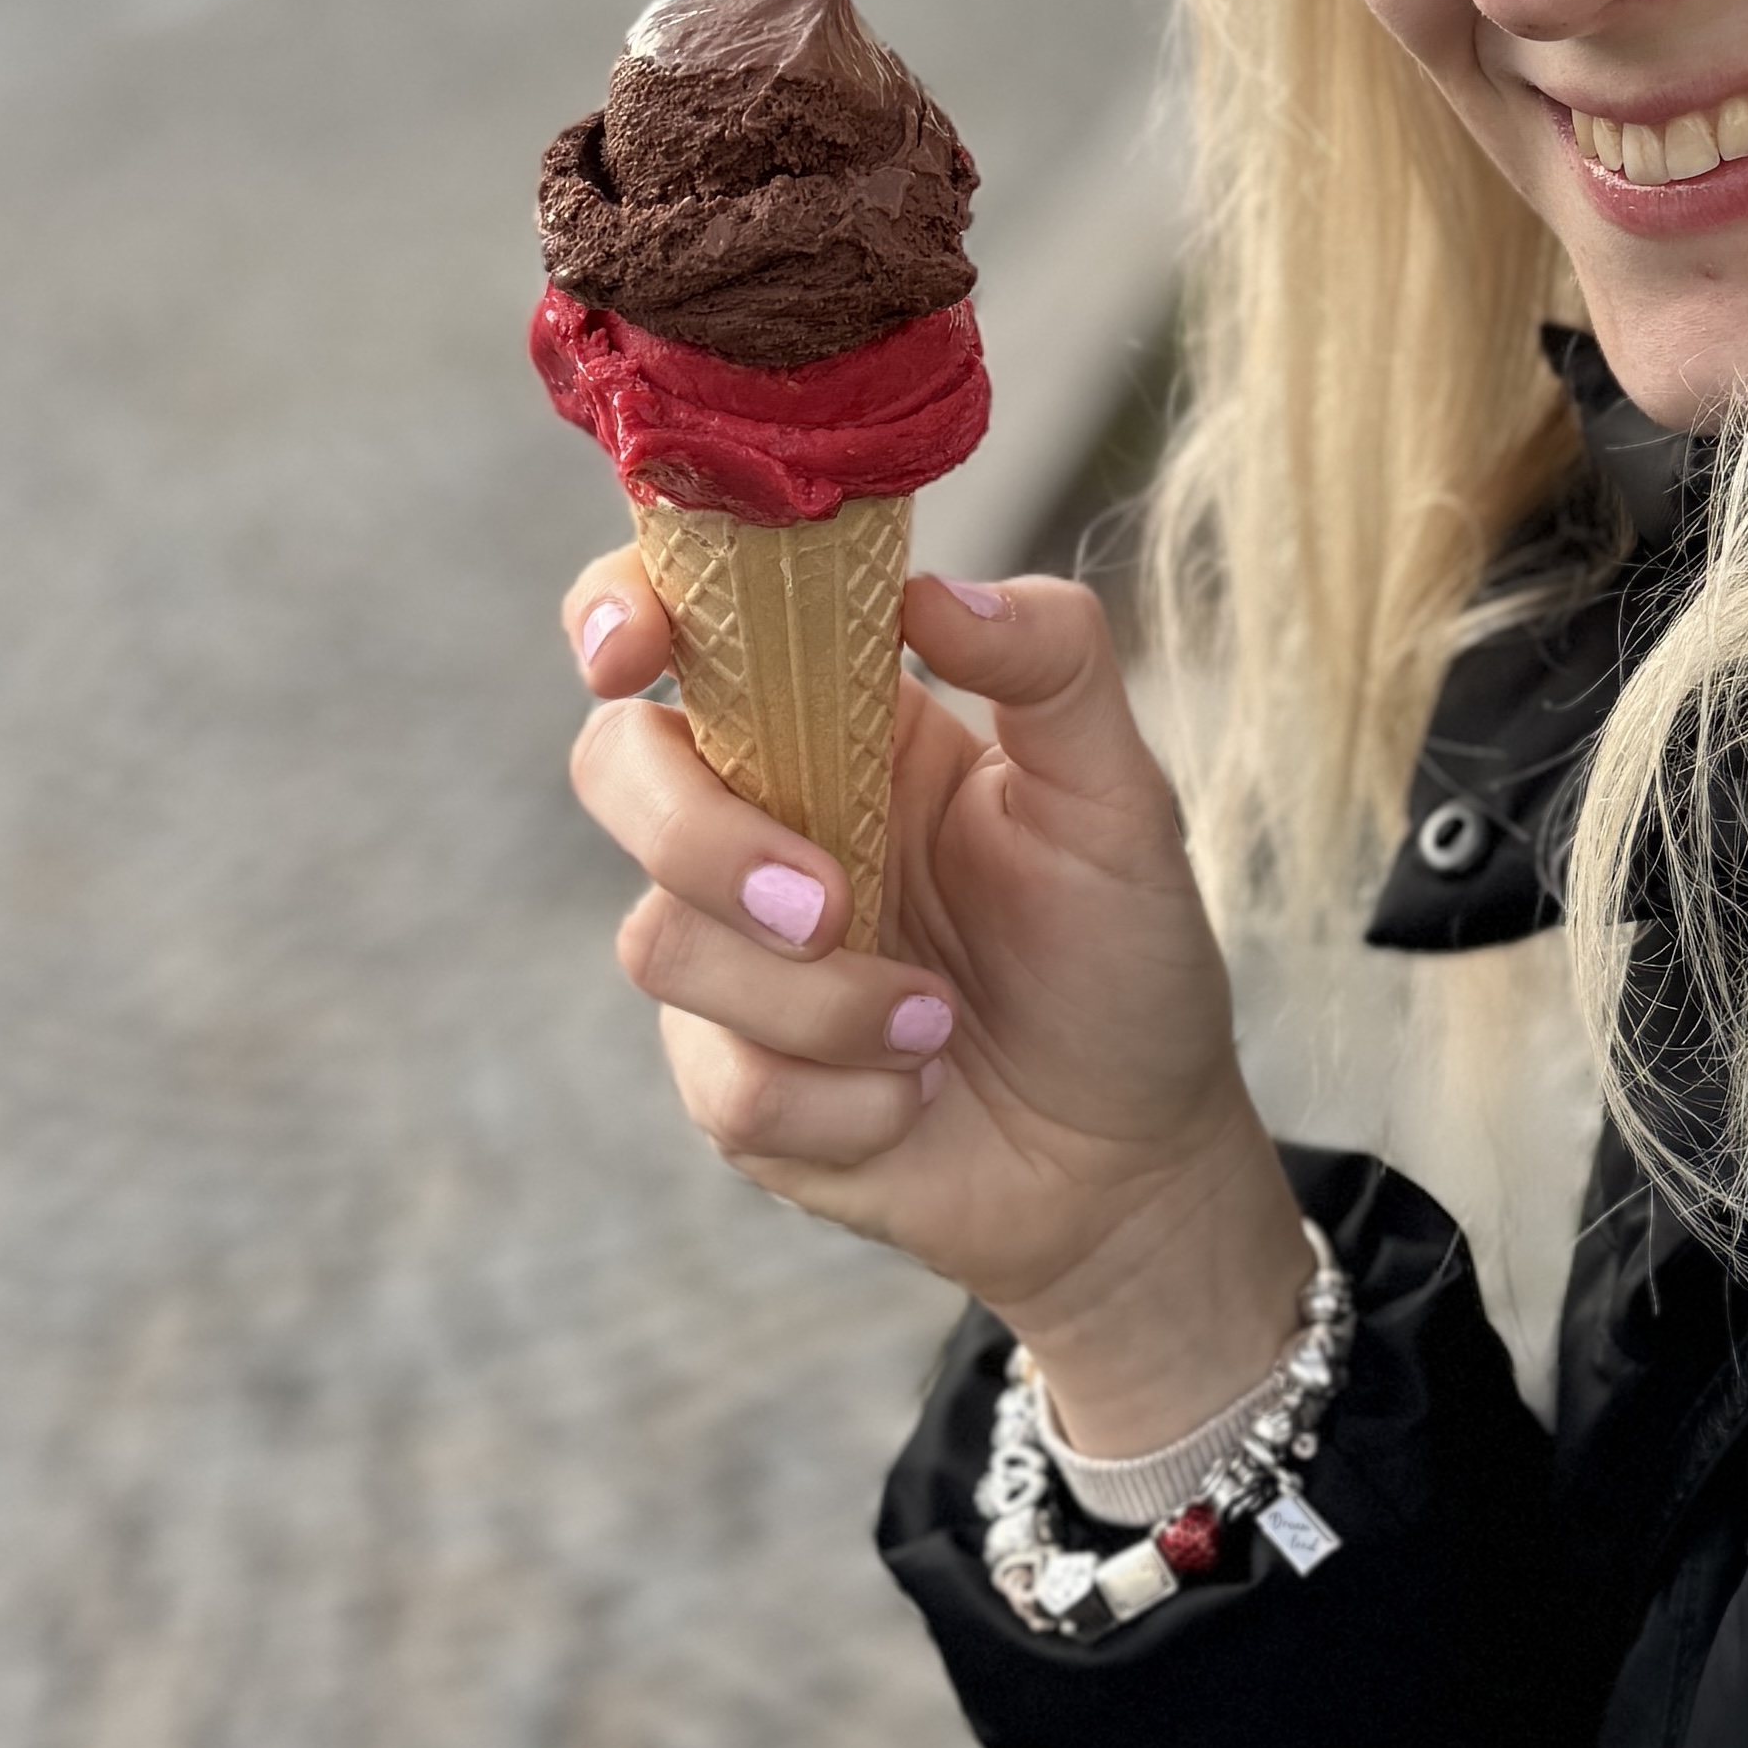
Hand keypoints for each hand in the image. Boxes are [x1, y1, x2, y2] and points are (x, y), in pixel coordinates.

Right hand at [564, 561, 1311, 1454]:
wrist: (1131, 1155)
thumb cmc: (1120, 954)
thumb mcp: (1118, 796)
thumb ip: (1051, 664)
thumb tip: (929, 591)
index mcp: (832, 723)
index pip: (682, 623)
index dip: (618, 610)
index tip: (634, 651)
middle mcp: (756, 824)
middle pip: (617, 769)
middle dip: (703, 840)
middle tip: (832, 904)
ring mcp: (729, 960)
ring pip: (663, 944)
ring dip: (821, 1002)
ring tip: (938, 1022)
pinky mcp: (731, 1088)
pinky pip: (727, 1085)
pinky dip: (846, 1099)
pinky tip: (916, 1097)